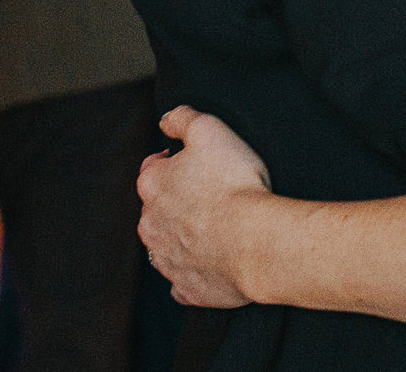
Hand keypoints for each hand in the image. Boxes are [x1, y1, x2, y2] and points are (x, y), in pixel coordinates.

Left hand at [139, 106, 272, 309]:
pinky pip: (182, 280)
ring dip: (182, 236)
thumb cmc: (235, 185)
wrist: (255, 242)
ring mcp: (166, 259)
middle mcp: (150, 224)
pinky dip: (193, 271)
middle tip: (210, 196)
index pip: (152, 168)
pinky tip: (211, 262)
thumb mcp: (209, 130)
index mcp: (152, 185)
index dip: (173, 162)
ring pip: (165, 244)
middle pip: (157, 208)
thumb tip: (167, 119)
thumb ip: (182, 118)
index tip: (195, 164)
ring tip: (214, 228)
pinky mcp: (186, 287)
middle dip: (177, 201)